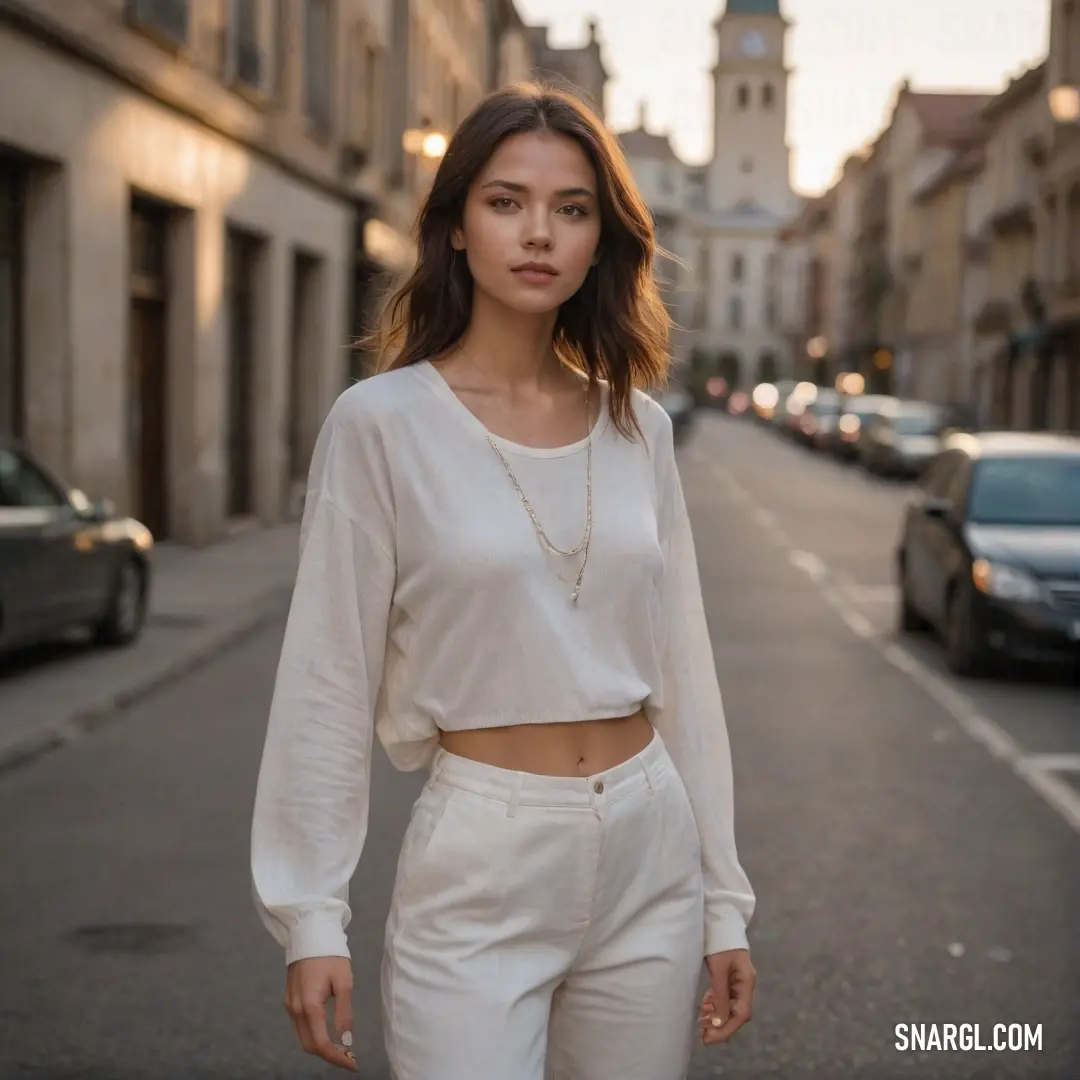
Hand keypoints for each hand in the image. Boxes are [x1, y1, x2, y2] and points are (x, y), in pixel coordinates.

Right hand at [285, 955, 358, 1071]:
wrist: (310, 932)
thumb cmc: (330, 955)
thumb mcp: (344, 981)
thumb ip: (344, 1012)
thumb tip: (346, 1039)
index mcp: (309, 1005)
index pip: (321, 1044)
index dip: (337, 1058)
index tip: (353, 1064)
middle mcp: (295, 1009)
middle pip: (309, 1045)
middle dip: (329, 1055)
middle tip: (349, 1057)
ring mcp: (289, 1005)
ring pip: (302, 1037)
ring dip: (320, 1046)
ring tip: (341, 1047)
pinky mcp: (289, 1000)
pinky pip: (299, 1026)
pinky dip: (313, 1034)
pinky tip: (327, 1031)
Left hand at [698, 949, 755, 1045]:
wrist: (719, 921)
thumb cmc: (720, 941)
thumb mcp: (718, 968)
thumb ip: (719, 995)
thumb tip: (719, 1022)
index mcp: (747, 982)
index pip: (741, 1014)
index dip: (727, 1028)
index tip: (710, 1038)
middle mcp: (745, 984)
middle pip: (736, 1013)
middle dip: (720, 1026)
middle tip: (703, 1036)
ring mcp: (738, 982)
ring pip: (729, 1007)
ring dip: (716, 1017)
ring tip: (700, 1024)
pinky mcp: (729, 978)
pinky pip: (724, 998)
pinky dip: (714, 1005)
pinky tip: (704, 1009)